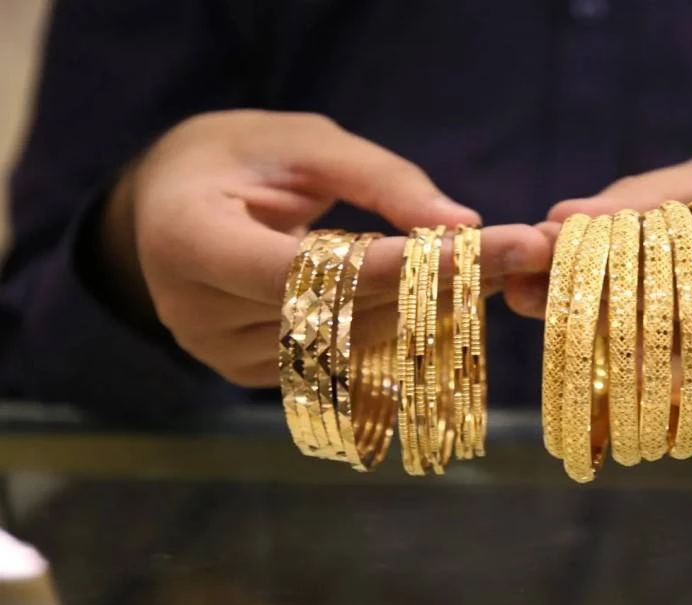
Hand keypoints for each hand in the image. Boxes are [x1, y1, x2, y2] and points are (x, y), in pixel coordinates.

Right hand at [101, 110, 551, 386]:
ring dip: (429, 309)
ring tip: (492, 267)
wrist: (172, 202)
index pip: (302, 273)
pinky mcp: (252, 374)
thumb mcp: (304, 141)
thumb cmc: (239, 155)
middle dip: (434, 284)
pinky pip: (342, 357)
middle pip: (337, 313)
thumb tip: (463, 226)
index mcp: (187, 239)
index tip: (476, 252)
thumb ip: (380, 180)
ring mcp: (222, 355)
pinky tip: (446, 296)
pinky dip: (399, 327)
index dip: (392, 269)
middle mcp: (197, 313)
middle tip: (517, 253)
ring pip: (350, 343)